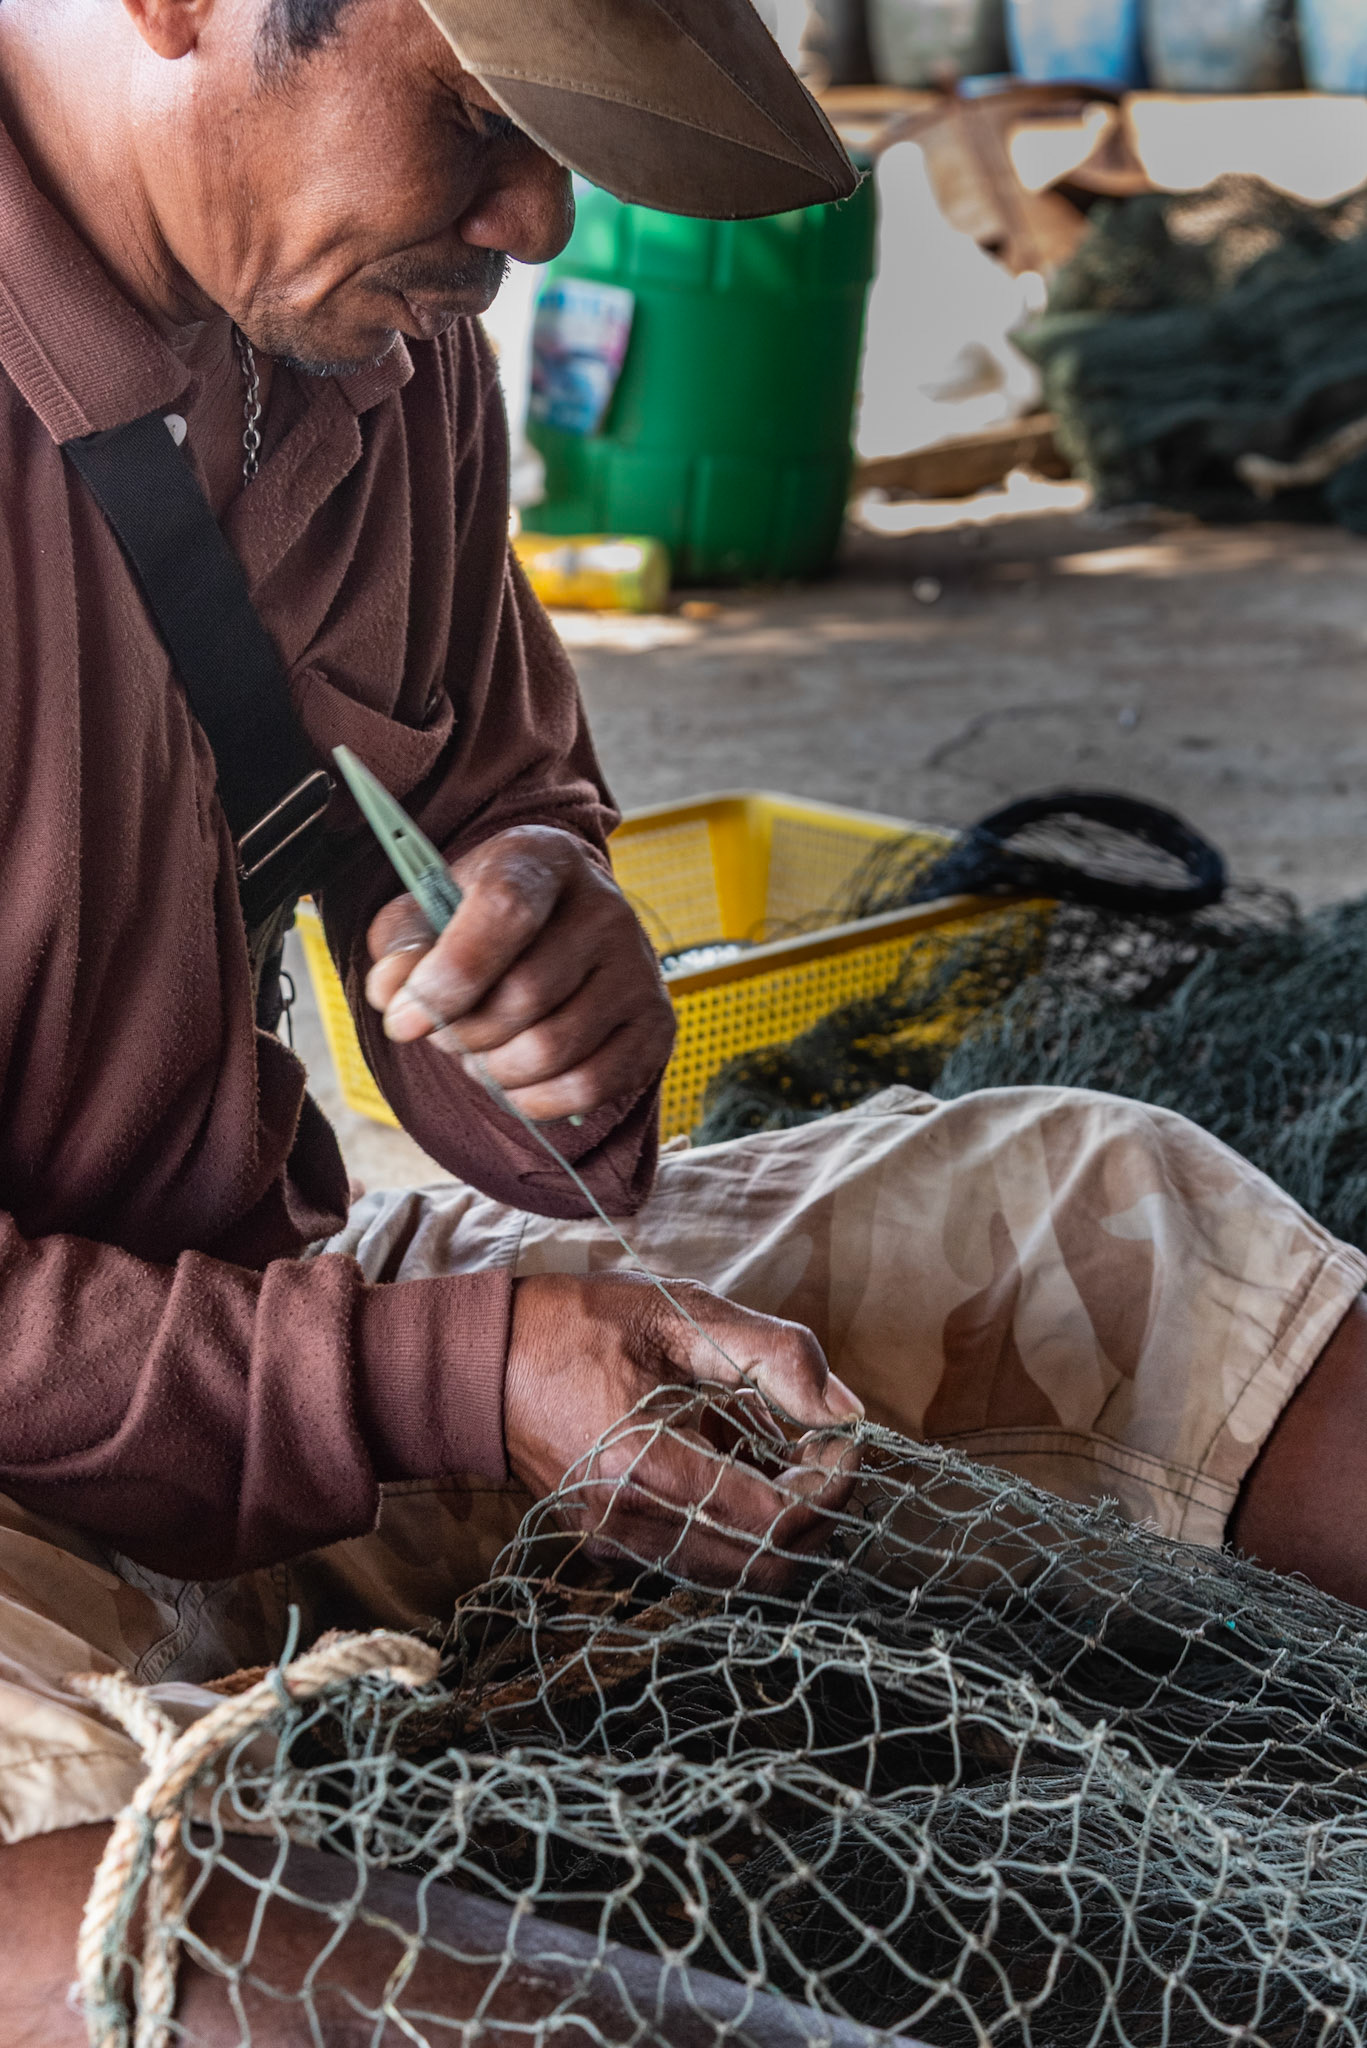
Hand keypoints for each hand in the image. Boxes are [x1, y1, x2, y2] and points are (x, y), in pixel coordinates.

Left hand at [365, 826, 674, 1121]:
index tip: (403, 1019)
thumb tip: (393, 992)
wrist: (564, 930)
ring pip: (551, 1051)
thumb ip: (401, 945)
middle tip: (442, 1033)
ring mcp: (639, 969)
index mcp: (544, 859)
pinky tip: (514, 1079)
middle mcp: (606, 908)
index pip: (506, 910)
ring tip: (478, 1054)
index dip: (449, 976)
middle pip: (523, 996)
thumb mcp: (431, 911)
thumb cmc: (486, 922)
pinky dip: (534, 1100)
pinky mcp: (657, 1025)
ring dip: (493, 1071)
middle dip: (462, 1034)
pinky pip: (588, 1087)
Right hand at [504, 1272, 863, 1588]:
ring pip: (739, 1575)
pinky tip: (741, 1467)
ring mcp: (617, 1547)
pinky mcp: (614, 1548)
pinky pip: (703, 1561)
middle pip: (768, 1568)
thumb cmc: (578, 1326)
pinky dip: (744, 1527)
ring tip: (785, 1454)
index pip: (777, 1521)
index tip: (843, 1434)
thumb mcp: (679, 1312)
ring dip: (784, 1523)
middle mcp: (628, 1527)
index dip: (834, 1485)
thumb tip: (845, 1409)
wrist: (481, 1361)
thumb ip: (771, 1355)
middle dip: (820, 1512)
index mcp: (644, 1468)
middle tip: (824, 1448)